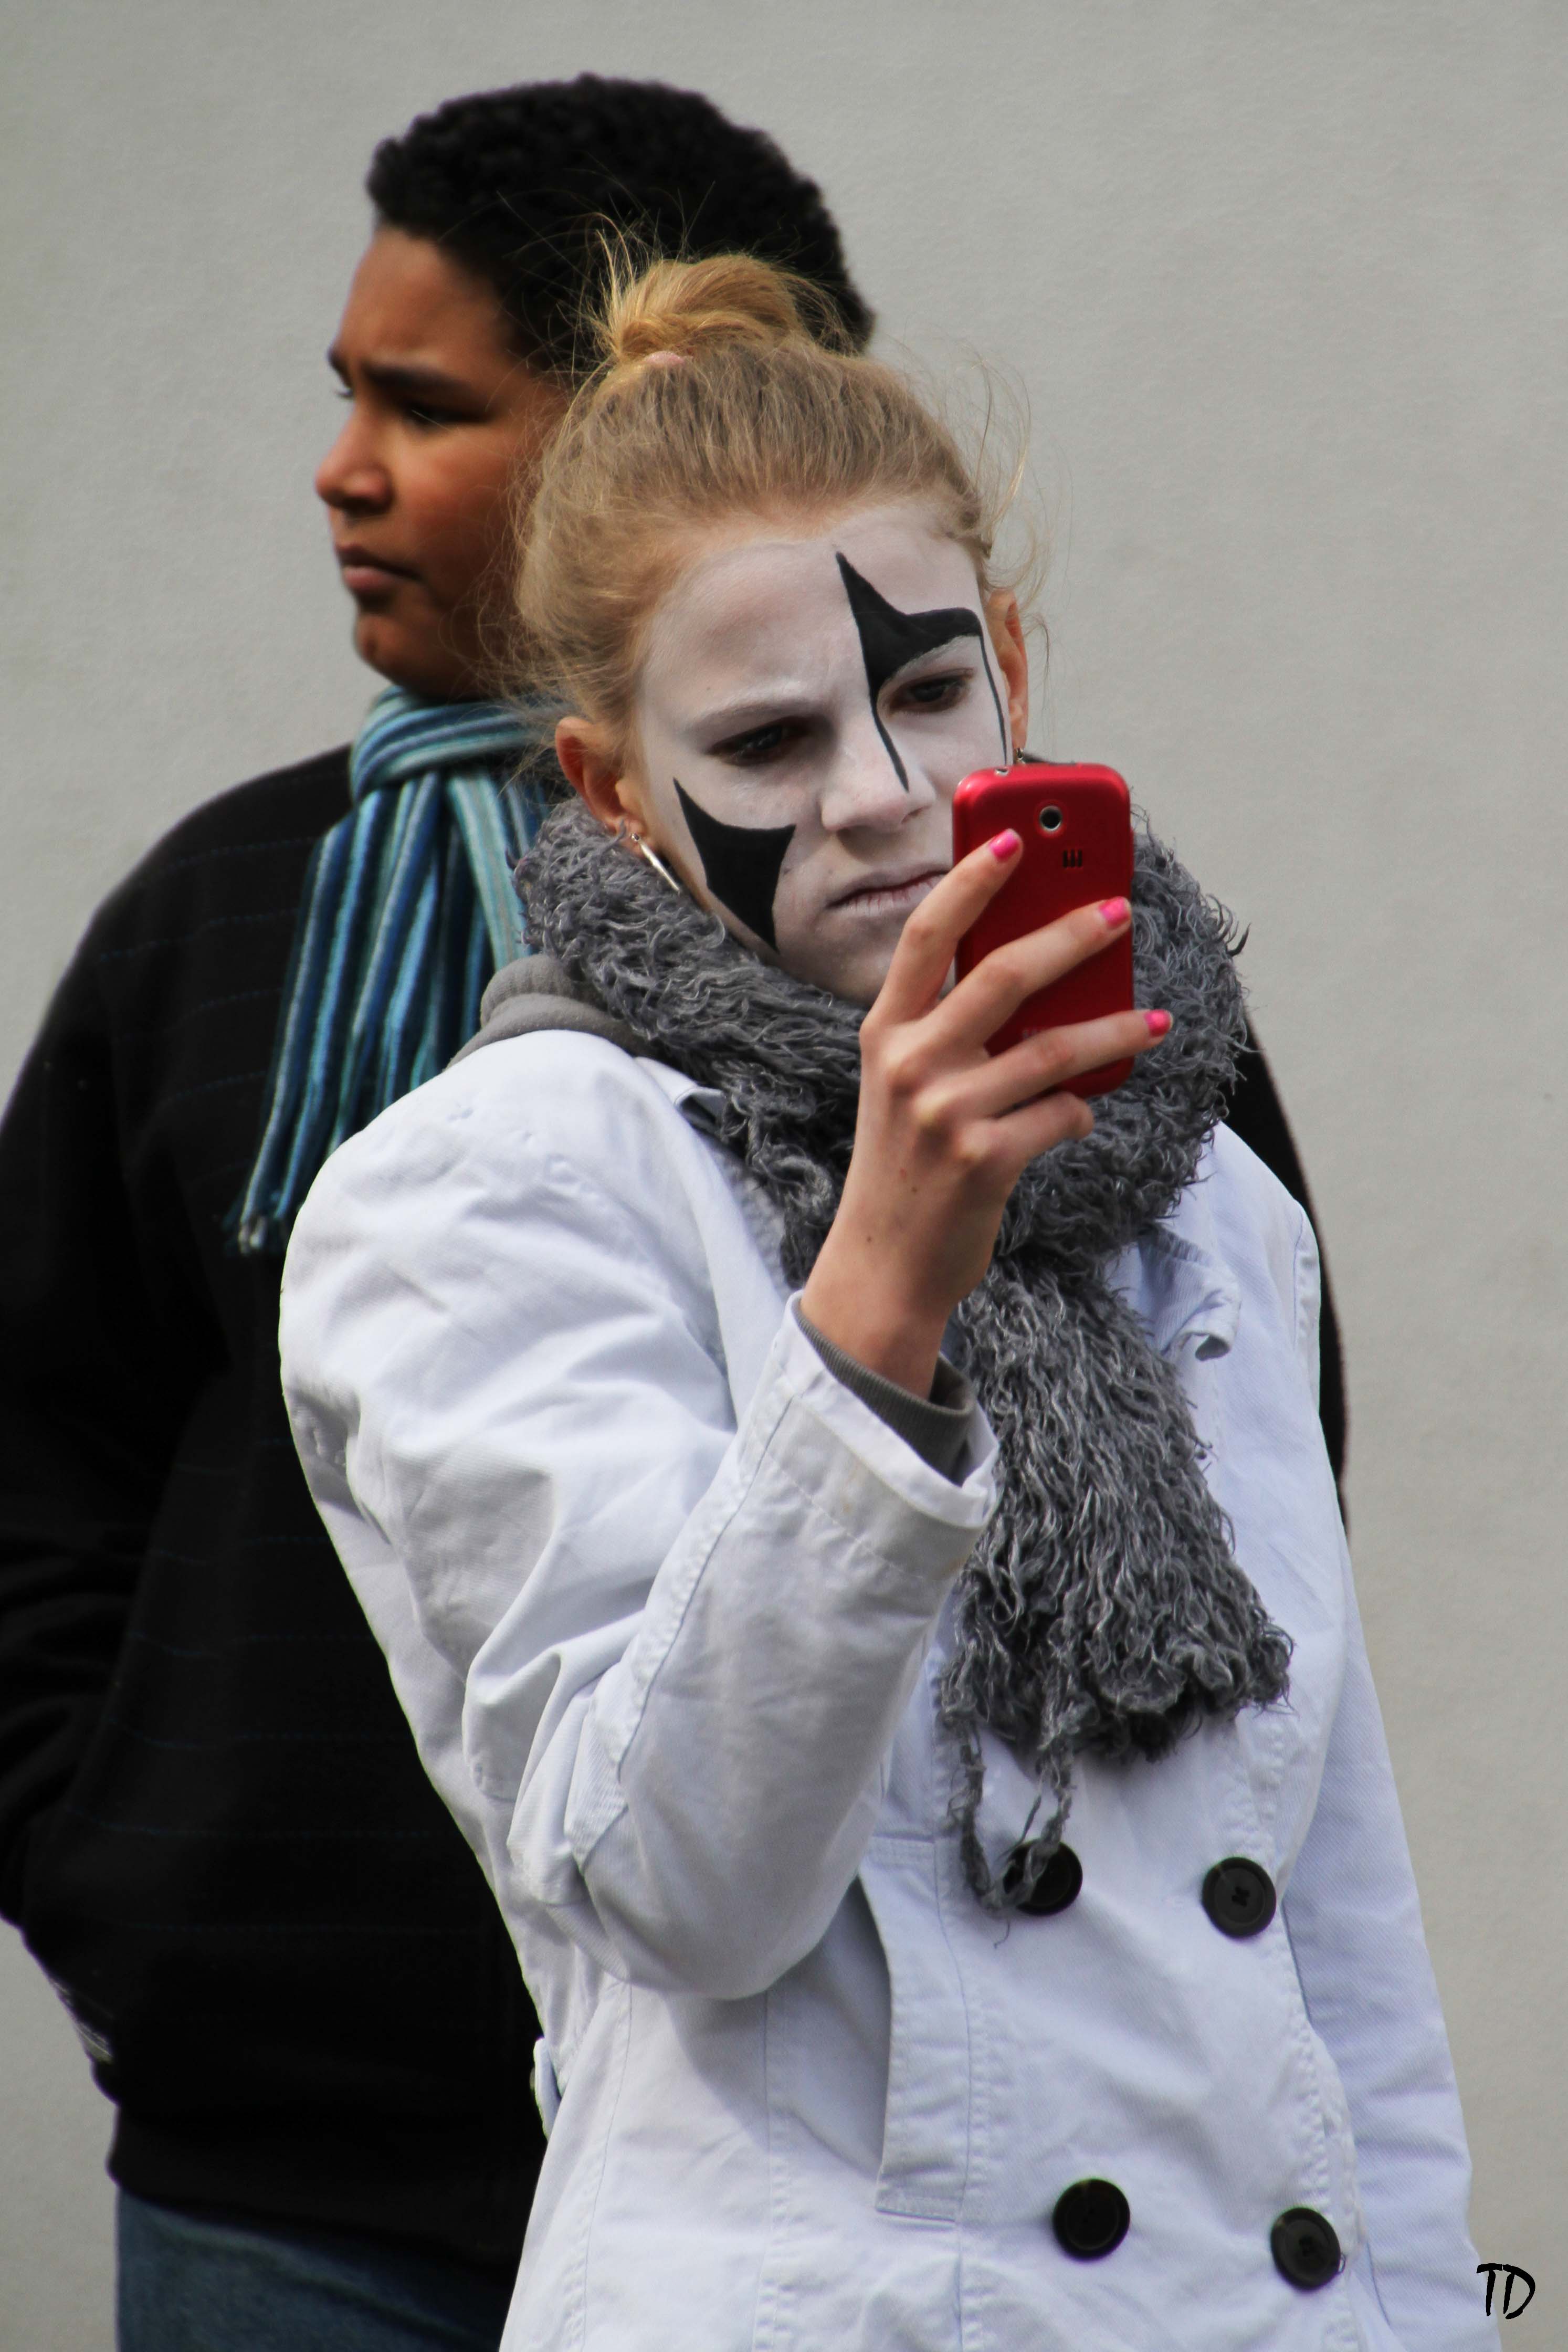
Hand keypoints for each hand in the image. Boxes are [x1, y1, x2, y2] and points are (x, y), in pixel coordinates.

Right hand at [798, 831, 1168, 1397]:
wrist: (883, 1264)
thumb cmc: (907, 1165)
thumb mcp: (907, 1086)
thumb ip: (954, 1033)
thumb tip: (1051, 983)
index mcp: (885, 1033)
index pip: (925, 938)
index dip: (969, 883)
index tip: (1012, 841)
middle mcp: (910, 1064)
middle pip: (1001, 975)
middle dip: (1069, 936)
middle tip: (1118, 913)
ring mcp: (946, 1113)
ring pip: (1052, 1048)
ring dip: (1114, 1031)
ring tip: (1153, 1022)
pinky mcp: (984, 1160)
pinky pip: (1062, 1114)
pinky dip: (1082, 1111)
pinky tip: (1083, 1111)